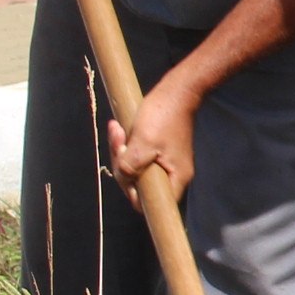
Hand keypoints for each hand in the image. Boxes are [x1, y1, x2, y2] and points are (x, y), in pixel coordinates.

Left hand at [104, 78, 198, 201]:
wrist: (177, 91)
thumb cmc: (163, 116)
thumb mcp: (142, 143)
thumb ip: (130, 167)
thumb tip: (123, 179)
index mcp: (176, 177)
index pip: (155, 203)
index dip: (135, 194)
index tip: (124, 175)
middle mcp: (172, 173)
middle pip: (140, 184)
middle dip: (123, 165)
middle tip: (118, 141)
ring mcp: (165, 162)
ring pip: (135, 168)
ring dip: (121, 151)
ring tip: (116, 129)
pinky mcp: (158, 150)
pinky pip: (137, 156)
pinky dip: (127, 145)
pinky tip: (118, 128)